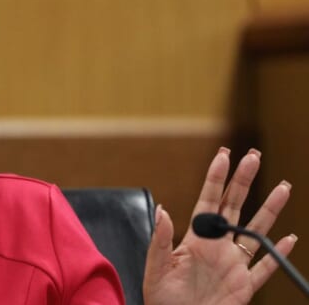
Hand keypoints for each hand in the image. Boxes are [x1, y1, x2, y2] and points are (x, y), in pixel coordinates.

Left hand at [142, 147, 296, 304]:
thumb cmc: (161, 298)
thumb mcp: (156, 267)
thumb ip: (161, 239)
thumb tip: (162, 209)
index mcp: (195, 239)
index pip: (208, 201)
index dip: (216, 179)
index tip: (224, 155)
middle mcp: (217, 247)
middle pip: (234, 207)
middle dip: (244, 182)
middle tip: (254, 157)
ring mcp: (233, 265)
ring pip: (256, 232)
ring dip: (269, 210)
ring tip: (283, 187)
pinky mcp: (244, 286)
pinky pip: (265, 268)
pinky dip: (278, 254)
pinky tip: (290, 238)